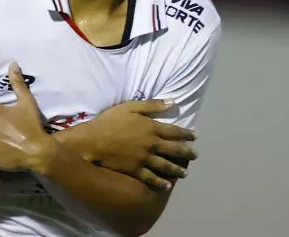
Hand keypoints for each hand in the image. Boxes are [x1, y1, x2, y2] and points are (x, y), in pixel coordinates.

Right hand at [75, 99, 198, 190]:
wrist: (93, 141)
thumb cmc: (110, 121)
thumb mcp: (131, 107)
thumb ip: (152, 105)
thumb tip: (172, 102)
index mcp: (152, 127)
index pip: (175, 131)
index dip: (186, 134)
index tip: (194, 137)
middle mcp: (152, 144)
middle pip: (174, 149)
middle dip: (187, 153)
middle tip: (195, 155)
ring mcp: (144, 158)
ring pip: (166, 165)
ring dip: (177, 169)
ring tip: (185, 172)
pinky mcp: (136, 170)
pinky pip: (152, 178)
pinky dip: (161, 182)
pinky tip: (168, 185)